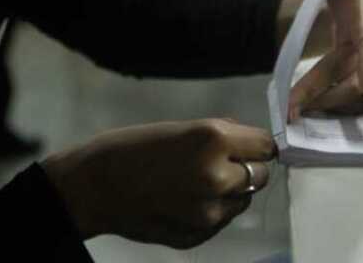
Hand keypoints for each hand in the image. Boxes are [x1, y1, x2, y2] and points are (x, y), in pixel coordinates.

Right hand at [42, 119, 275, 248]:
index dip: (256, 144)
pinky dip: (212, 209)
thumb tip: (249, 139)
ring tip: (196, 181)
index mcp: (213, 140)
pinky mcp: (199, 235)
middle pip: (261, 174)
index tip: (248, 145)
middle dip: (245, 167)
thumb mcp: (181, 127)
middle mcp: (217, 177)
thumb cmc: (134, 147)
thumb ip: (221, 133)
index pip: (266, 145)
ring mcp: (209, 212)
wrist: (95, 185)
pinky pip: (222, 219)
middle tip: (219, 162)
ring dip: (231, 190)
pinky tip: (184, 198)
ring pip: (243, 199)